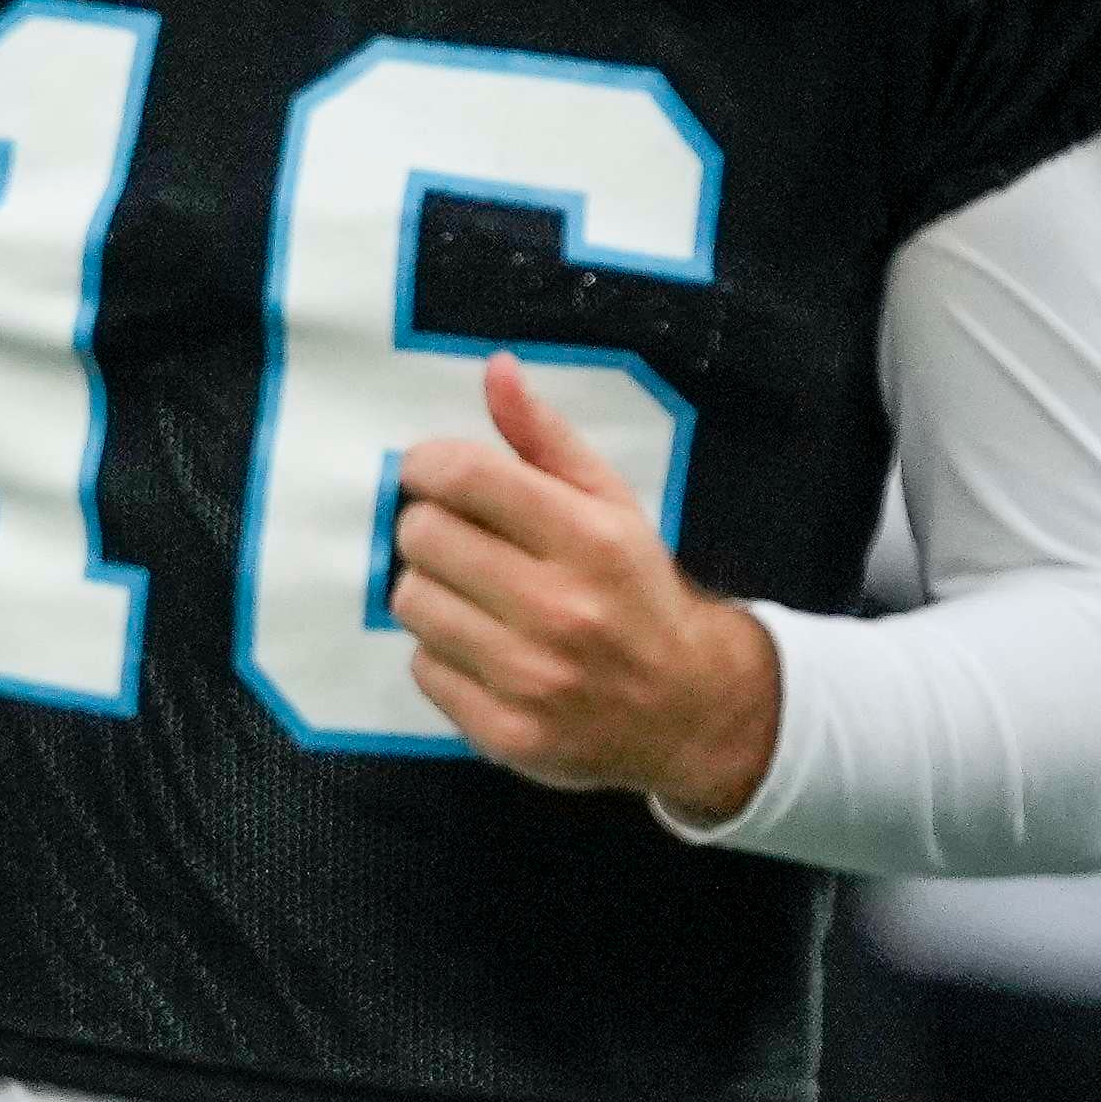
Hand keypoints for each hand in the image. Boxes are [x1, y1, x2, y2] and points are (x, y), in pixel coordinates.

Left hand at [384, 368, 782, 822]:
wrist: (689, 709)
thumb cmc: (636, 592)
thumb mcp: (611, 505)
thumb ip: (545, 439)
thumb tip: (496, 370)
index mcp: (591, 539)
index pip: (463, 476)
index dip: (428, 465)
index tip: (433, 474)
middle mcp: (561, 609)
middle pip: (421, 536)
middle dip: (433, 530)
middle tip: (467, 544)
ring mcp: (531, 676)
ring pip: (410, 601)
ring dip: (432, 593)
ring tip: (480, 600)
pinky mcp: (505, 732)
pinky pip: (421, 667)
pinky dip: (442, 656)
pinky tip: (487, 653)